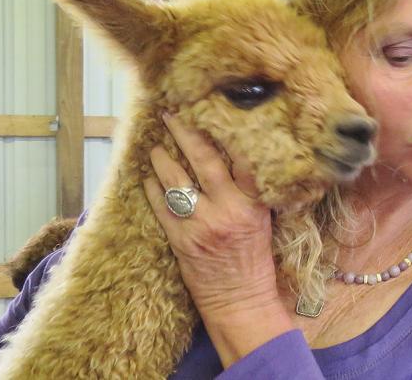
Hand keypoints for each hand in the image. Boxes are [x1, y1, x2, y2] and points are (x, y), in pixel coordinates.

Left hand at [143, 113, 293, 364]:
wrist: (240, 300)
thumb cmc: (254, 260)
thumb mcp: (263, 222)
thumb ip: (250, 193)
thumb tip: (235, 159)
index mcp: (253, 205)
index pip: (242, 159)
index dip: (227, 133)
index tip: (214, 111)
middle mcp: (228, 211)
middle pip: (205, 162)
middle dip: (186, 134)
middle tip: (172, 115)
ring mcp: (202, 226)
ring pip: (177, 183)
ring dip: (163, 160)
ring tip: (156, 147)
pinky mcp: (181, 242)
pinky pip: (161, 209)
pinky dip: (152, 191)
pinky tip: (148, 179)